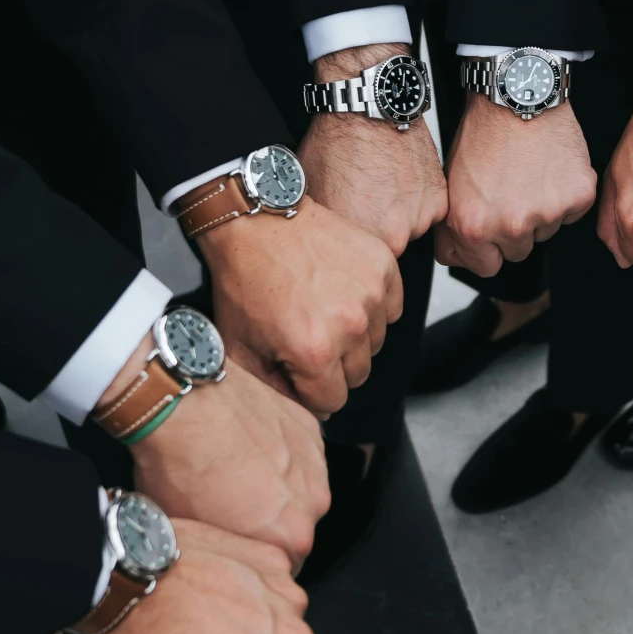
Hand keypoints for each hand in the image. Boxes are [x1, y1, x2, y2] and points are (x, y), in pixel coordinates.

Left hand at [118, 335, 328, 566]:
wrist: (182, 403)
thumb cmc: (179, 467)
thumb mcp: (189, 533)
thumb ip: (222, 550)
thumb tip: (217, 552)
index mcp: (289, 538)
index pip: (282, 564)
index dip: (254, 553)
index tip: (234, 541)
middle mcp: (313, 502)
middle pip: (296, 525)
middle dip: (269, 521)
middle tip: (232, 506)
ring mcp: (314, 460)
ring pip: (299, 488)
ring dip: (276, 486)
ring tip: (237, 473)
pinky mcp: (308, 426)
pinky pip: (298, 451)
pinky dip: (278, 451)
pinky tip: (245, 445)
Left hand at [201, 198, 402, 415]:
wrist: (255, 221)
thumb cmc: (244, 279)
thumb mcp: (241, 347)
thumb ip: (272, 390)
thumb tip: (309, 413)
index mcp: (314, 352)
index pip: (332, 402)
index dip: (310, 390)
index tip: (297, 368)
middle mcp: (351, 325)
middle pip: (357, 375)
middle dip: (332, 365)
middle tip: (307, 335)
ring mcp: (371, 293)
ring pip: (375, 342)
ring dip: (353, 335)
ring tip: (322, 310)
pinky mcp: (383, 266)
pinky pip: (391, 308)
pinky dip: (371, 306)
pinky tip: (341, 292)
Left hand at [299, 44, 446, 255]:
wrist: (367, 106)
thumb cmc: (335, 142)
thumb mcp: (310, 193)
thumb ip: (321, 231)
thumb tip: (317, 245)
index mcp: (357, 240)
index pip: (358, 267)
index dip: (352, 252)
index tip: (348, 238)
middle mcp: (392, 235)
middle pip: (387, 253)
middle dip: (376, 236)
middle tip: (365, 207)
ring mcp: (419, 218)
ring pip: (410, 233)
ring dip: (399, 219)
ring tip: (382, 190)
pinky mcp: (438, 199)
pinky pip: (428, 213)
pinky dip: (417, 201)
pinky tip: (398, 180)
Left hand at [433, 94, 595, 275]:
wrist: (517, 95)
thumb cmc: (483, 133)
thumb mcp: (451, 185)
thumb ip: (453, 229)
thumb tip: (456, 257)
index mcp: (473, 226)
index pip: (487, 267)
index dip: (488, 246)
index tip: (491, 226)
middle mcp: (511, 225)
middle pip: (519, 252)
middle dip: (515, 228)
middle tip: (511, 191)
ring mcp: (547, 213)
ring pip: (547, 232)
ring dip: (541, 211)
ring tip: (529, 174)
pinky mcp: (578, 197)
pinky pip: (573, 213)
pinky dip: (566, 194)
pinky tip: (549, 169)